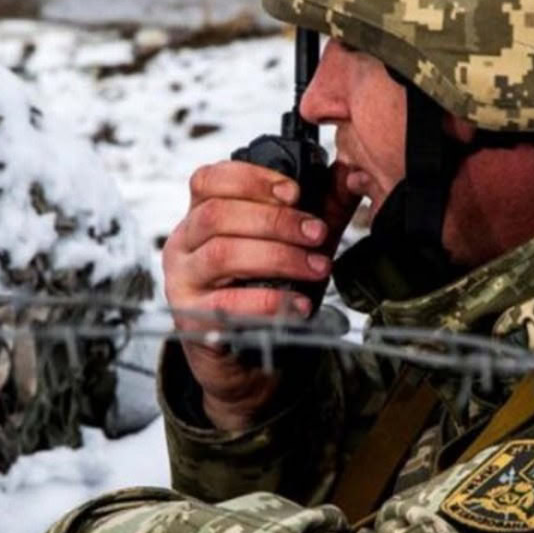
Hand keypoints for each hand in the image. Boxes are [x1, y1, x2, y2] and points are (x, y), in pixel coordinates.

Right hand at [162, 159, 364, 434]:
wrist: (245, 358)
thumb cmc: (264, 291)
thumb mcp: (290, 244)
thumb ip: (316, 209)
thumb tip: (350, 174)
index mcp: (200, 216)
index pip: (209, 180)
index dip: (251, 179)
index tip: (294, 192)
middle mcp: (183, 245)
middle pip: (217, 215)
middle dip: (275, 221)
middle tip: (317, 233)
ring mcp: (182, 282)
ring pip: (221, 254)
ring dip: (277, 257)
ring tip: (315, 267)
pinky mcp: (191, 319)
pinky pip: (227, 304)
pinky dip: (268, 301)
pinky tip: (299, 304)